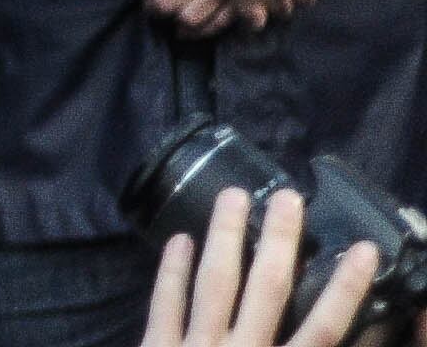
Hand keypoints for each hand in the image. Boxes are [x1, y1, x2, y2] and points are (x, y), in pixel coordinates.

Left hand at [146, 186, 382, 346]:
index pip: (323, 329)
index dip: (345, 290)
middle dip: (279, 240)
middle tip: (288, 197)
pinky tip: (180, 239)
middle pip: (267, 289)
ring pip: (214, 284)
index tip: (363, 250)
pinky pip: (165, 305)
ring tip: (233, 196)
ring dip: (224, 237)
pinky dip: (172, 272)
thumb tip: (340, 332)